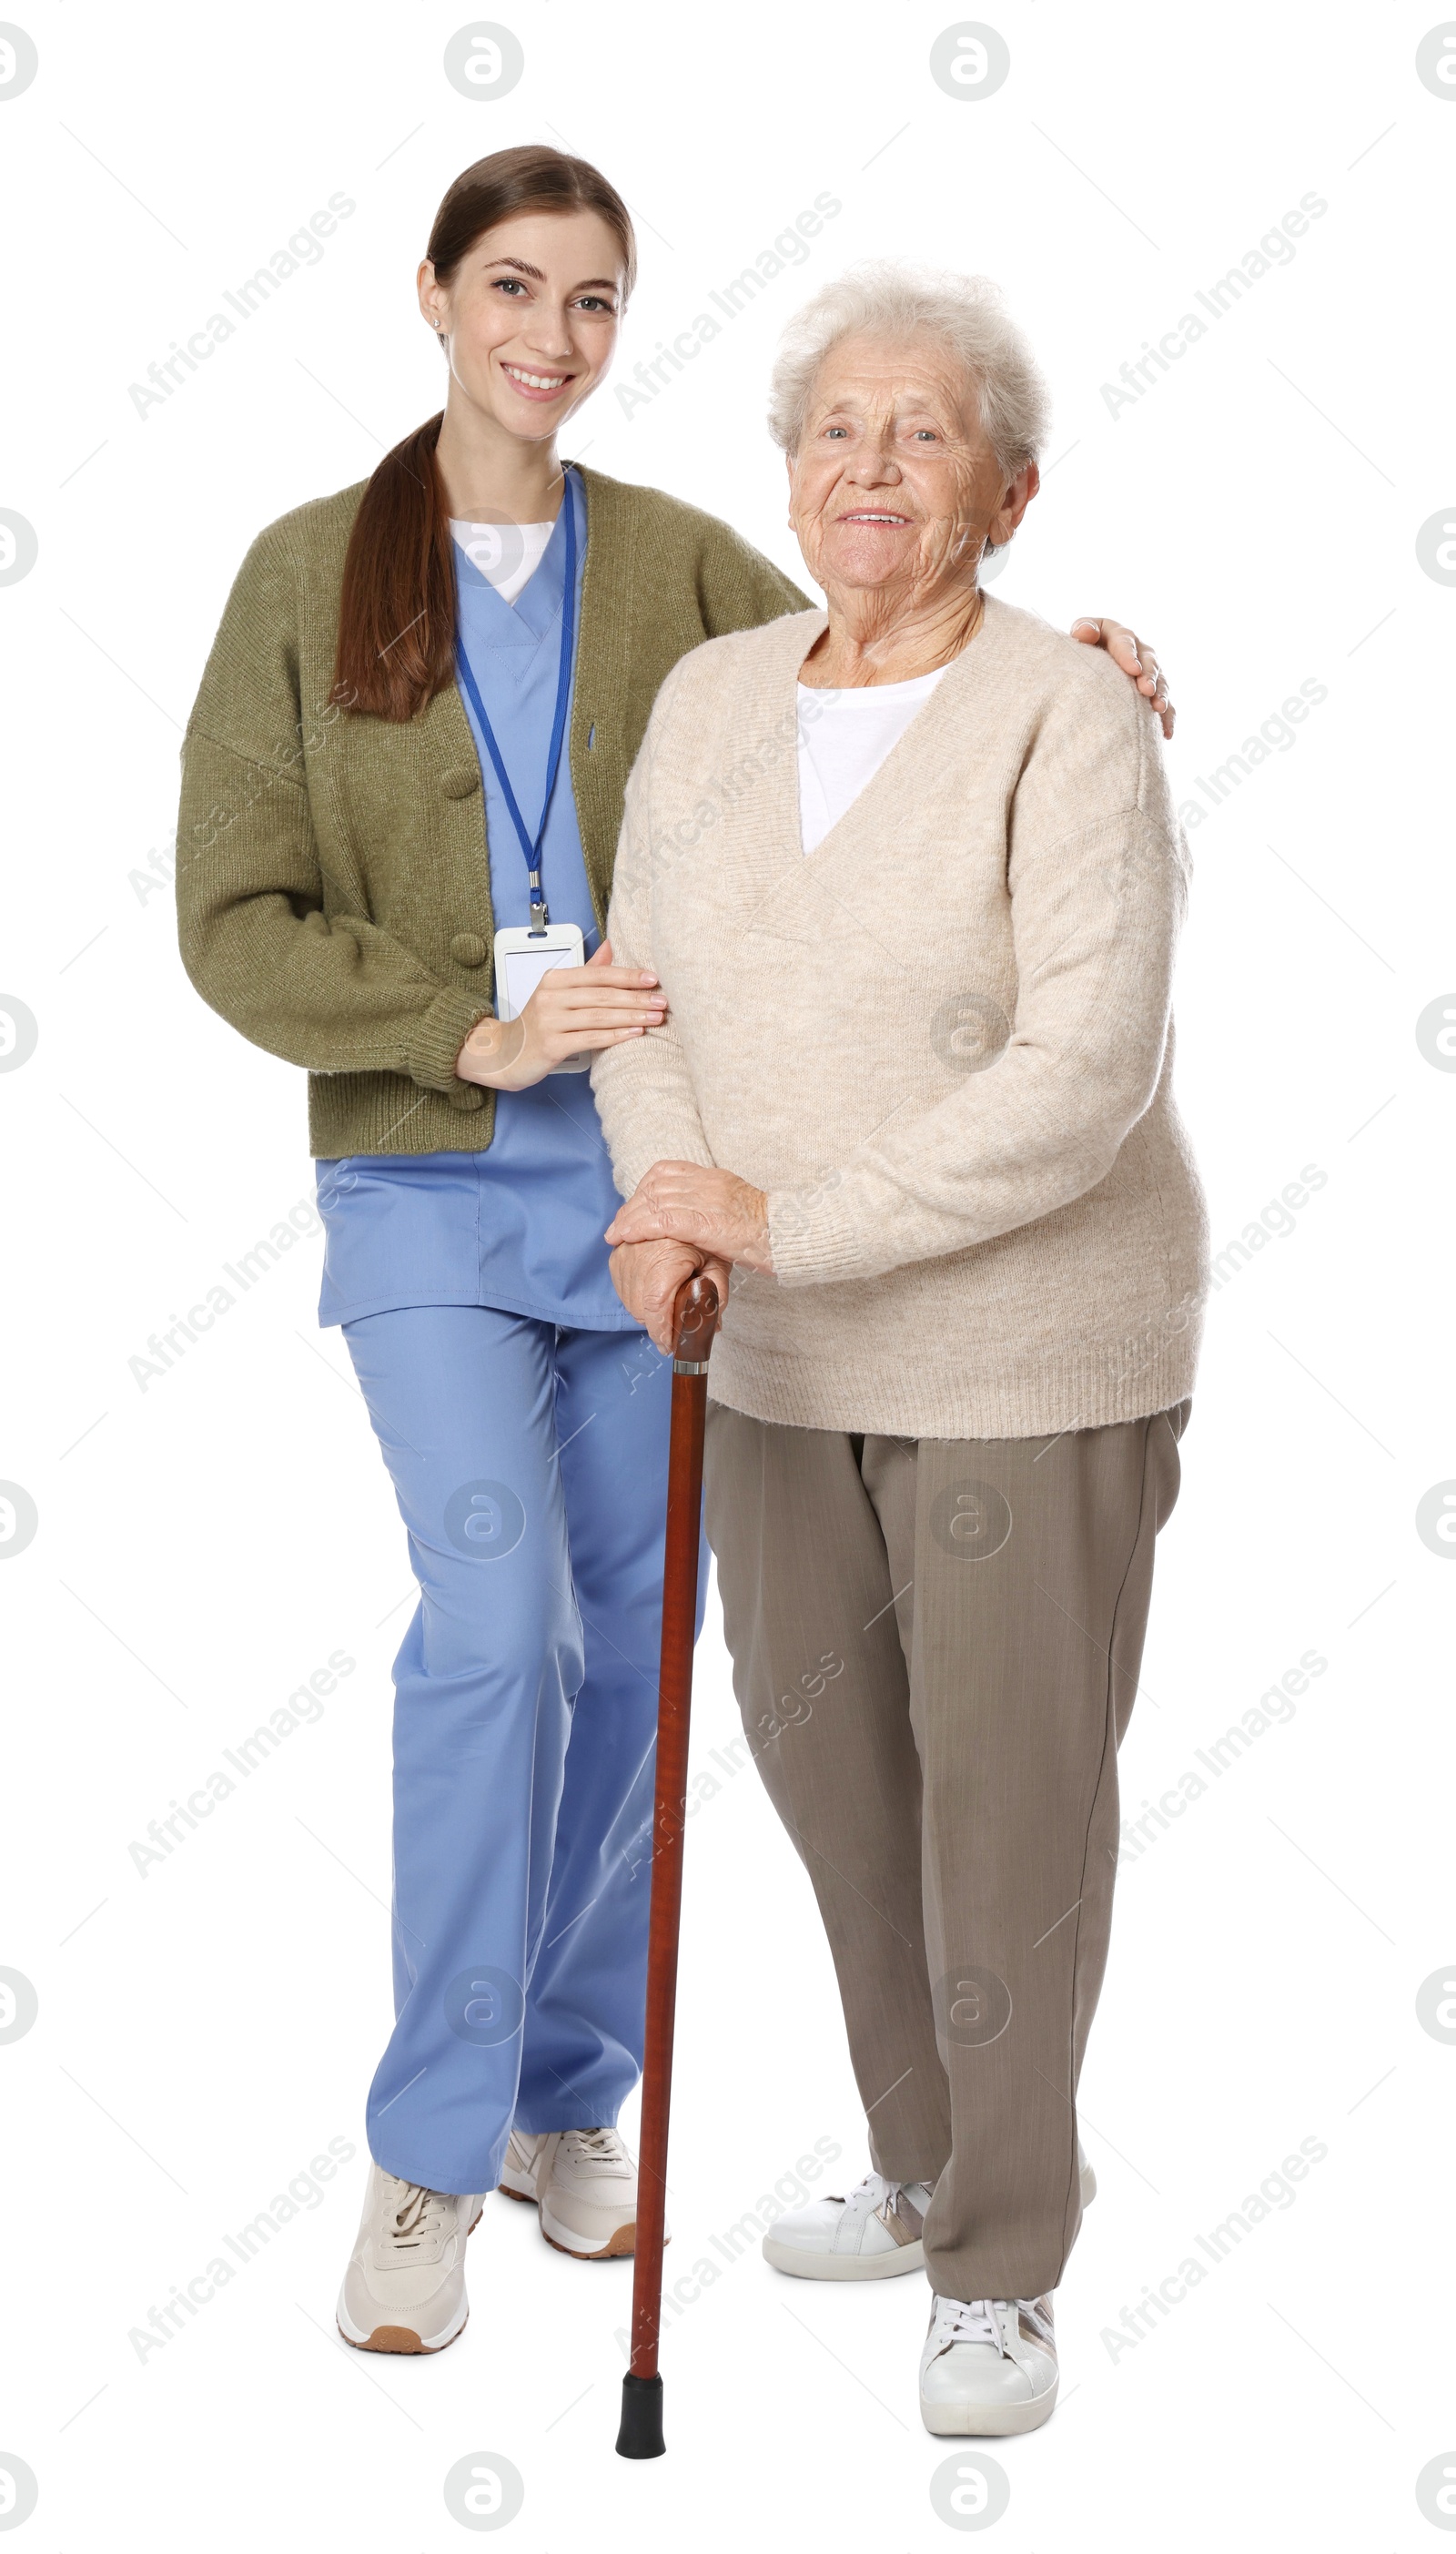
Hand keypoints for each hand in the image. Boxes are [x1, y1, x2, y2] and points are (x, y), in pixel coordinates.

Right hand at [455, 940, 665, 1091]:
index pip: (598, 974)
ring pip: (599, 1017)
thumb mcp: (558, 992)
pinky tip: (634, 1034)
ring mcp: (549, 1021)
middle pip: (602, 995)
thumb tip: (611, 946)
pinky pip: (590, 1038)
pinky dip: (615, 1036)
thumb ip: (586, 971)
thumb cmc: (536, 1024)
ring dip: (631, 1017)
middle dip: (636, 998)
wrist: (505, 1053)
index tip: (653, 979)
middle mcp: (551, 997)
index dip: (628, 976)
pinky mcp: (551, 1045)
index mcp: (554, 979)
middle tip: (662, 1001)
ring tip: (655, 1018)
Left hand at [606, 1160, 772, 1272]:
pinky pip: (663, 1220)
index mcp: (715, 1177)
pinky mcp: (706, 1223)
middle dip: (632, 1206)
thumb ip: (717, 1207)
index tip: (634, 1207)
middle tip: (618, 1225)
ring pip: (654, 1202)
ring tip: (616, 1235)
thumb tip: (701, 1219)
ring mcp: (706, 1201)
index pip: (666, 1171)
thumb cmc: (773, 1230)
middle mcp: (707, 1183)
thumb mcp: (740, 1209)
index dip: (644, 1189)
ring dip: (629, 1219)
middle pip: (655, 1186)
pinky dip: (640, 1227)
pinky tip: (627, 1236)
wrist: (793, 1234)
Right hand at [609, 1238, 731, 1352]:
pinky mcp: (617, 1255)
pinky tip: (654, 1291)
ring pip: (630, 1302)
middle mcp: (638, 1256)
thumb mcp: (718, 1263)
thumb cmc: (703, 1234)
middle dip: (659, 1324)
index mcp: (664, 1259)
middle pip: (641, 1310)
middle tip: (676, 1326)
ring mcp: (623, 1255)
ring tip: (668, 1304)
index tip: (670, 1346)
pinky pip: (622, 1289)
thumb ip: (716, 1296)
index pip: (655, 1308)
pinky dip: (636, 1296)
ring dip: (647, 1311)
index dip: (662, 1332)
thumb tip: (712, 1326)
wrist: (682, 1207)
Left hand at [1070, 618, 1174, 738]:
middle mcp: (1136, 649)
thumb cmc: (1073, 653)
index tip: (1132, 670)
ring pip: (1160, 681)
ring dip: (1161, 694)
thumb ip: (1081, 631)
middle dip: (1149, 675)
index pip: (1124, 639)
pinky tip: (1166, 733)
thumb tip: (1085, 633)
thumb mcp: (1076, 639)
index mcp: (1116, 633)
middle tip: (1147, 690)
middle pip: (1148, 659)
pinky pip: (1165, 704)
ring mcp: (1146, 671)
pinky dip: (1166, 718)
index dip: (1129, 654)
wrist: (1077, 671)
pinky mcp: (1151, 692)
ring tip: (1159, 708)